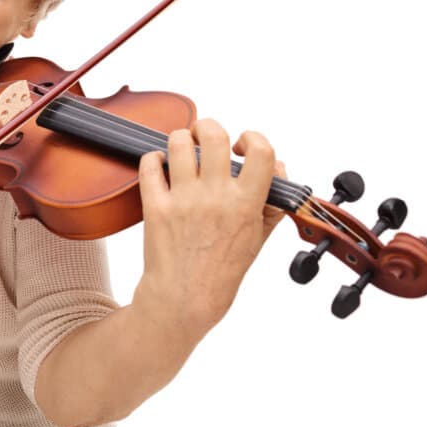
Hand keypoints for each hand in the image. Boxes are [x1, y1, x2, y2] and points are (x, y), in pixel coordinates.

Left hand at [136, 119, 286, 335]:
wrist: (184, 299)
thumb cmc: (222, 272)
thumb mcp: (258, 239)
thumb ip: (272, 202)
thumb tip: (278, 168)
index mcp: (247, 205)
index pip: (262, 152)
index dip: (253, 138)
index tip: (243, 145)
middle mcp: (216, 198)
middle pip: (214, 135)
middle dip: (209, 127)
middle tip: (205, 136)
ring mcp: (183, 201)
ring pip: (178, 143)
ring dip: (180, 138)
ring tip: (182, 148)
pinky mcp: (155, 207)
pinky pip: (149, 166)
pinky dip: (153, 158)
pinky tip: (159, 165)